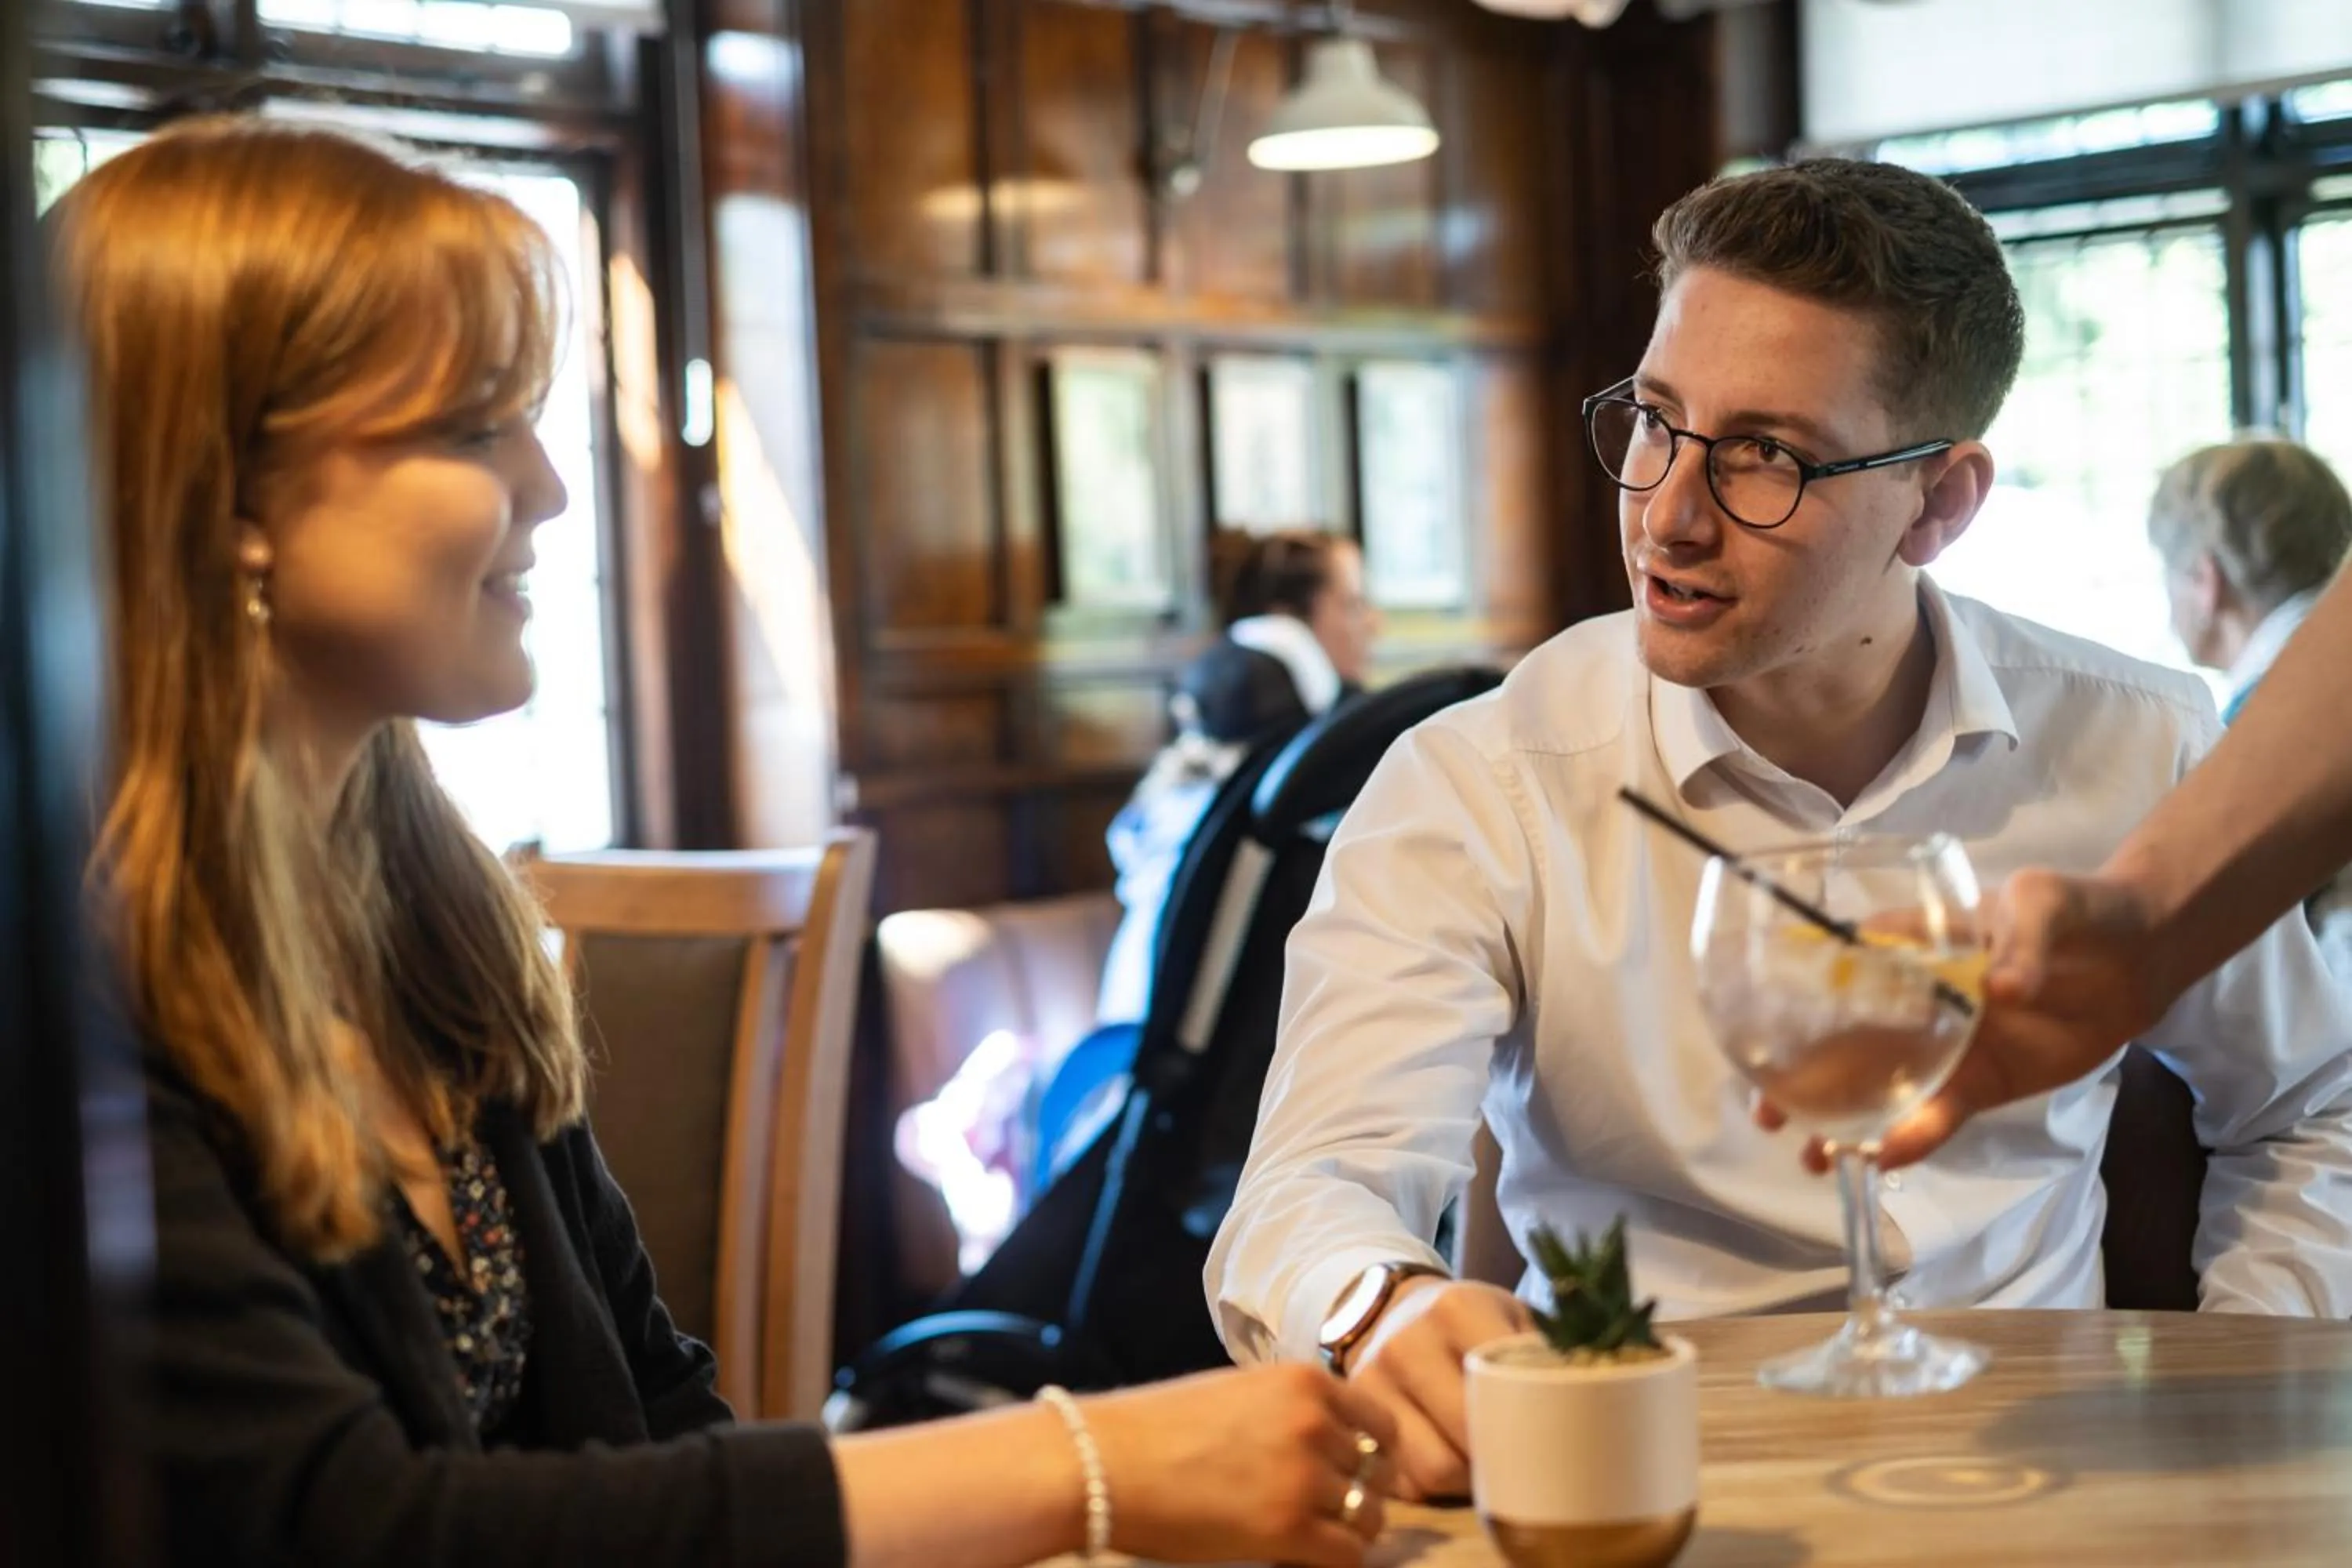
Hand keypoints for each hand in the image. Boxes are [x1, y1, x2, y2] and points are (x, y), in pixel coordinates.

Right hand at [1083, 1363, 1398, 1566]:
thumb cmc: (1159, 1428)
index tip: (1349, 1475)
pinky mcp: (1290, 1527)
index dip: (1372, 1454)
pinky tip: (1297, 1557)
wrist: (1106, 1462)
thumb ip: (1291, 1411)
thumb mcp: (1240, 1394)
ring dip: (1347, 1532)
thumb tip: (1332, 1446)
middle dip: (1362, 1497)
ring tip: (1309, 1538)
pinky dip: (1333, 1561)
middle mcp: (1316, 1421)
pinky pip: (1350, 1555)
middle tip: (1329, 1514)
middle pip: (1380, 1472)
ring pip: (1371, 1517)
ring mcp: (1306, 1475)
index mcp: (1304, 1381)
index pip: (1381, 1422)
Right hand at [1344, 1279, 1531, 1501]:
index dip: (1528, 1427)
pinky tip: (1451, 1460)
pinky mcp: (1354, 1418)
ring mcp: (1371, 1383)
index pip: (1496, 1390)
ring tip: (1487, 1465)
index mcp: (1453, 1310)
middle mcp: (1405, 1344)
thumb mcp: (1511, 1315)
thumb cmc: (1470, 1319)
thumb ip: (1547, 1350)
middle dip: (1500, 1460)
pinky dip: (1433, 1484)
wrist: (1393, 1308)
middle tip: (1525, 1462)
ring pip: (1431, 1470)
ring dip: (1467, 1480)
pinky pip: (1403, 1479)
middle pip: (1463, 1440)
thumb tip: (1596, 1395)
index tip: (1552, 1440)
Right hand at [1756, 868, 2176, 1171]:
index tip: (1760, 1036)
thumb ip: (2024, 938)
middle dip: (1801, 1081)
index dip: (1793, 1007)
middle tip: (1770, 1115)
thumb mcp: (2043, 900)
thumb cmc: (2078, 909)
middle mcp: (1912, 1003)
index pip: (1836, 975)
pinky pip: (1939, 1115)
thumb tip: (2003, 988)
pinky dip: (1911, 1139)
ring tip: (1814, 1158)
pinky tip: (1883, 1161)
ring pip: (1880, 1091)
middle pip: (1842, 1044)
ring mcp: (1944, 1048)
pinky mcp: (1980, 1085)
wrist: (2141, 956)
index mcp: (1908, 949)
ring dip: (1844, 1123)